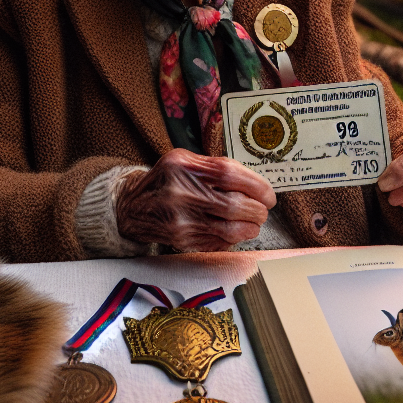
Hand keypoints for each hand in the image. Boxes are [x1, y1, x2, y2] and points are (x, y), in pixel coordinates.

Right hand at [114, 149, 275, 251]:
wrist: (134, 207)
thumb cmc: (166, 180)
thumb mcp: (184, 160)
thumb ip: (215, 165)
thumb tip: (254, 182)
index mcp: (183, 167)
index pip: (230, 175)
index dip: (256, 186)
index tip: (268, 193)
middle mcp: (181, 193)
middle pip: (234, 206)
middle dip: (257, 210)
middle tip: (263, 209)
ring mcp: (181, 220)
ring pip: (230, 230)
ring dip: (250, 227)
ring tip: (253, 221)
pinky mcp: (183, 241)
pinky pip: (219, 243)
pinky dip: (234, 238)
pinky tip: (235, 230)